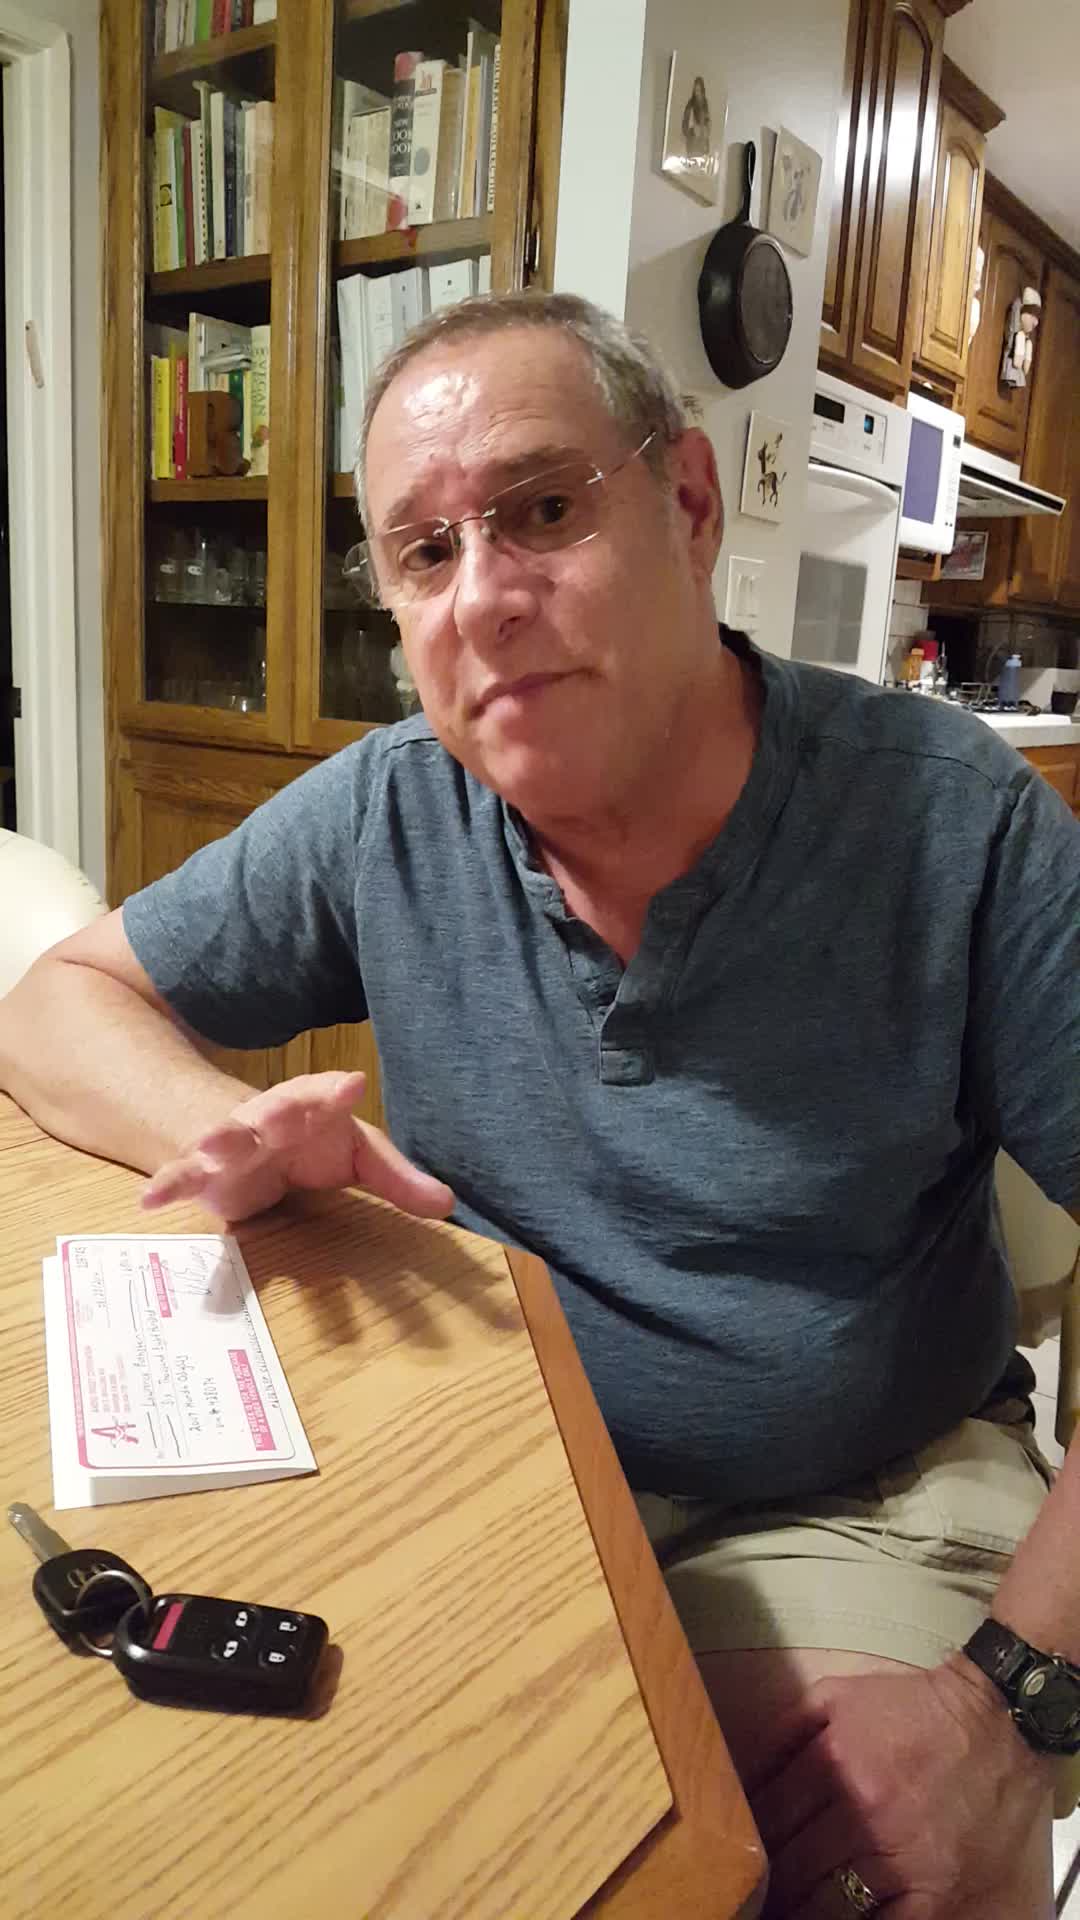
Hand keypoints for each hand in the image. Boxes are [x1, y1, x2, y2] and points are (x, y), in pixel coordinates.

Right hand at [141, 1071, 455, 1222]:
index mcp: (311, 1108)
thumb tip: (449, 1204)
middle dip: (273, 1112)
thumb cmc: (311, 1143)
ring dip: (215, 1142)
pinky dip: (166, 1186)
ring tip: (204, 1148)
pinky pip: (181, 1178)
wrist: (248, 1139)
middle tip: (276, 1116)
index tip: (352, 1084)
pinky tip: (149, 1201)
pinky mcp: (203, 1175)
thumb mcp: (357, 1157)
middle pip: (270, 1110)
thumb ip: (398, 1179)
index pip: (324, 1094)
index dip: (334, 1090)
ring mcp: (232, 1144)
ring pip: (222, 1139)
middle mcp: (268, 1119)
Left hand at [750, 1655, 1054, 1917]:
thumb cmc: (913, 1708)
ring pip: (830, 1905)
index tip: (739, 1856)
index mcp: (834, 1762)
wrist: (996, 1724)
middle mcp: (863, 1813)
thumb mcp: (838, 1695)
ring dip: (803, 1910)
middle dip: (771, 1882)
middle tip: (757, 1891)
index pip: (772, 1819)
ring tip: (788, 1908)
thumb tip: (740, 1772)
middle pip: (794, 1867)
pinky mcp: (935, 1888)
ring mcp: (901, 1855)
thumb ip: (784, 1730)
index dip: (750, 1842)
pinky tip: (838, 1919)